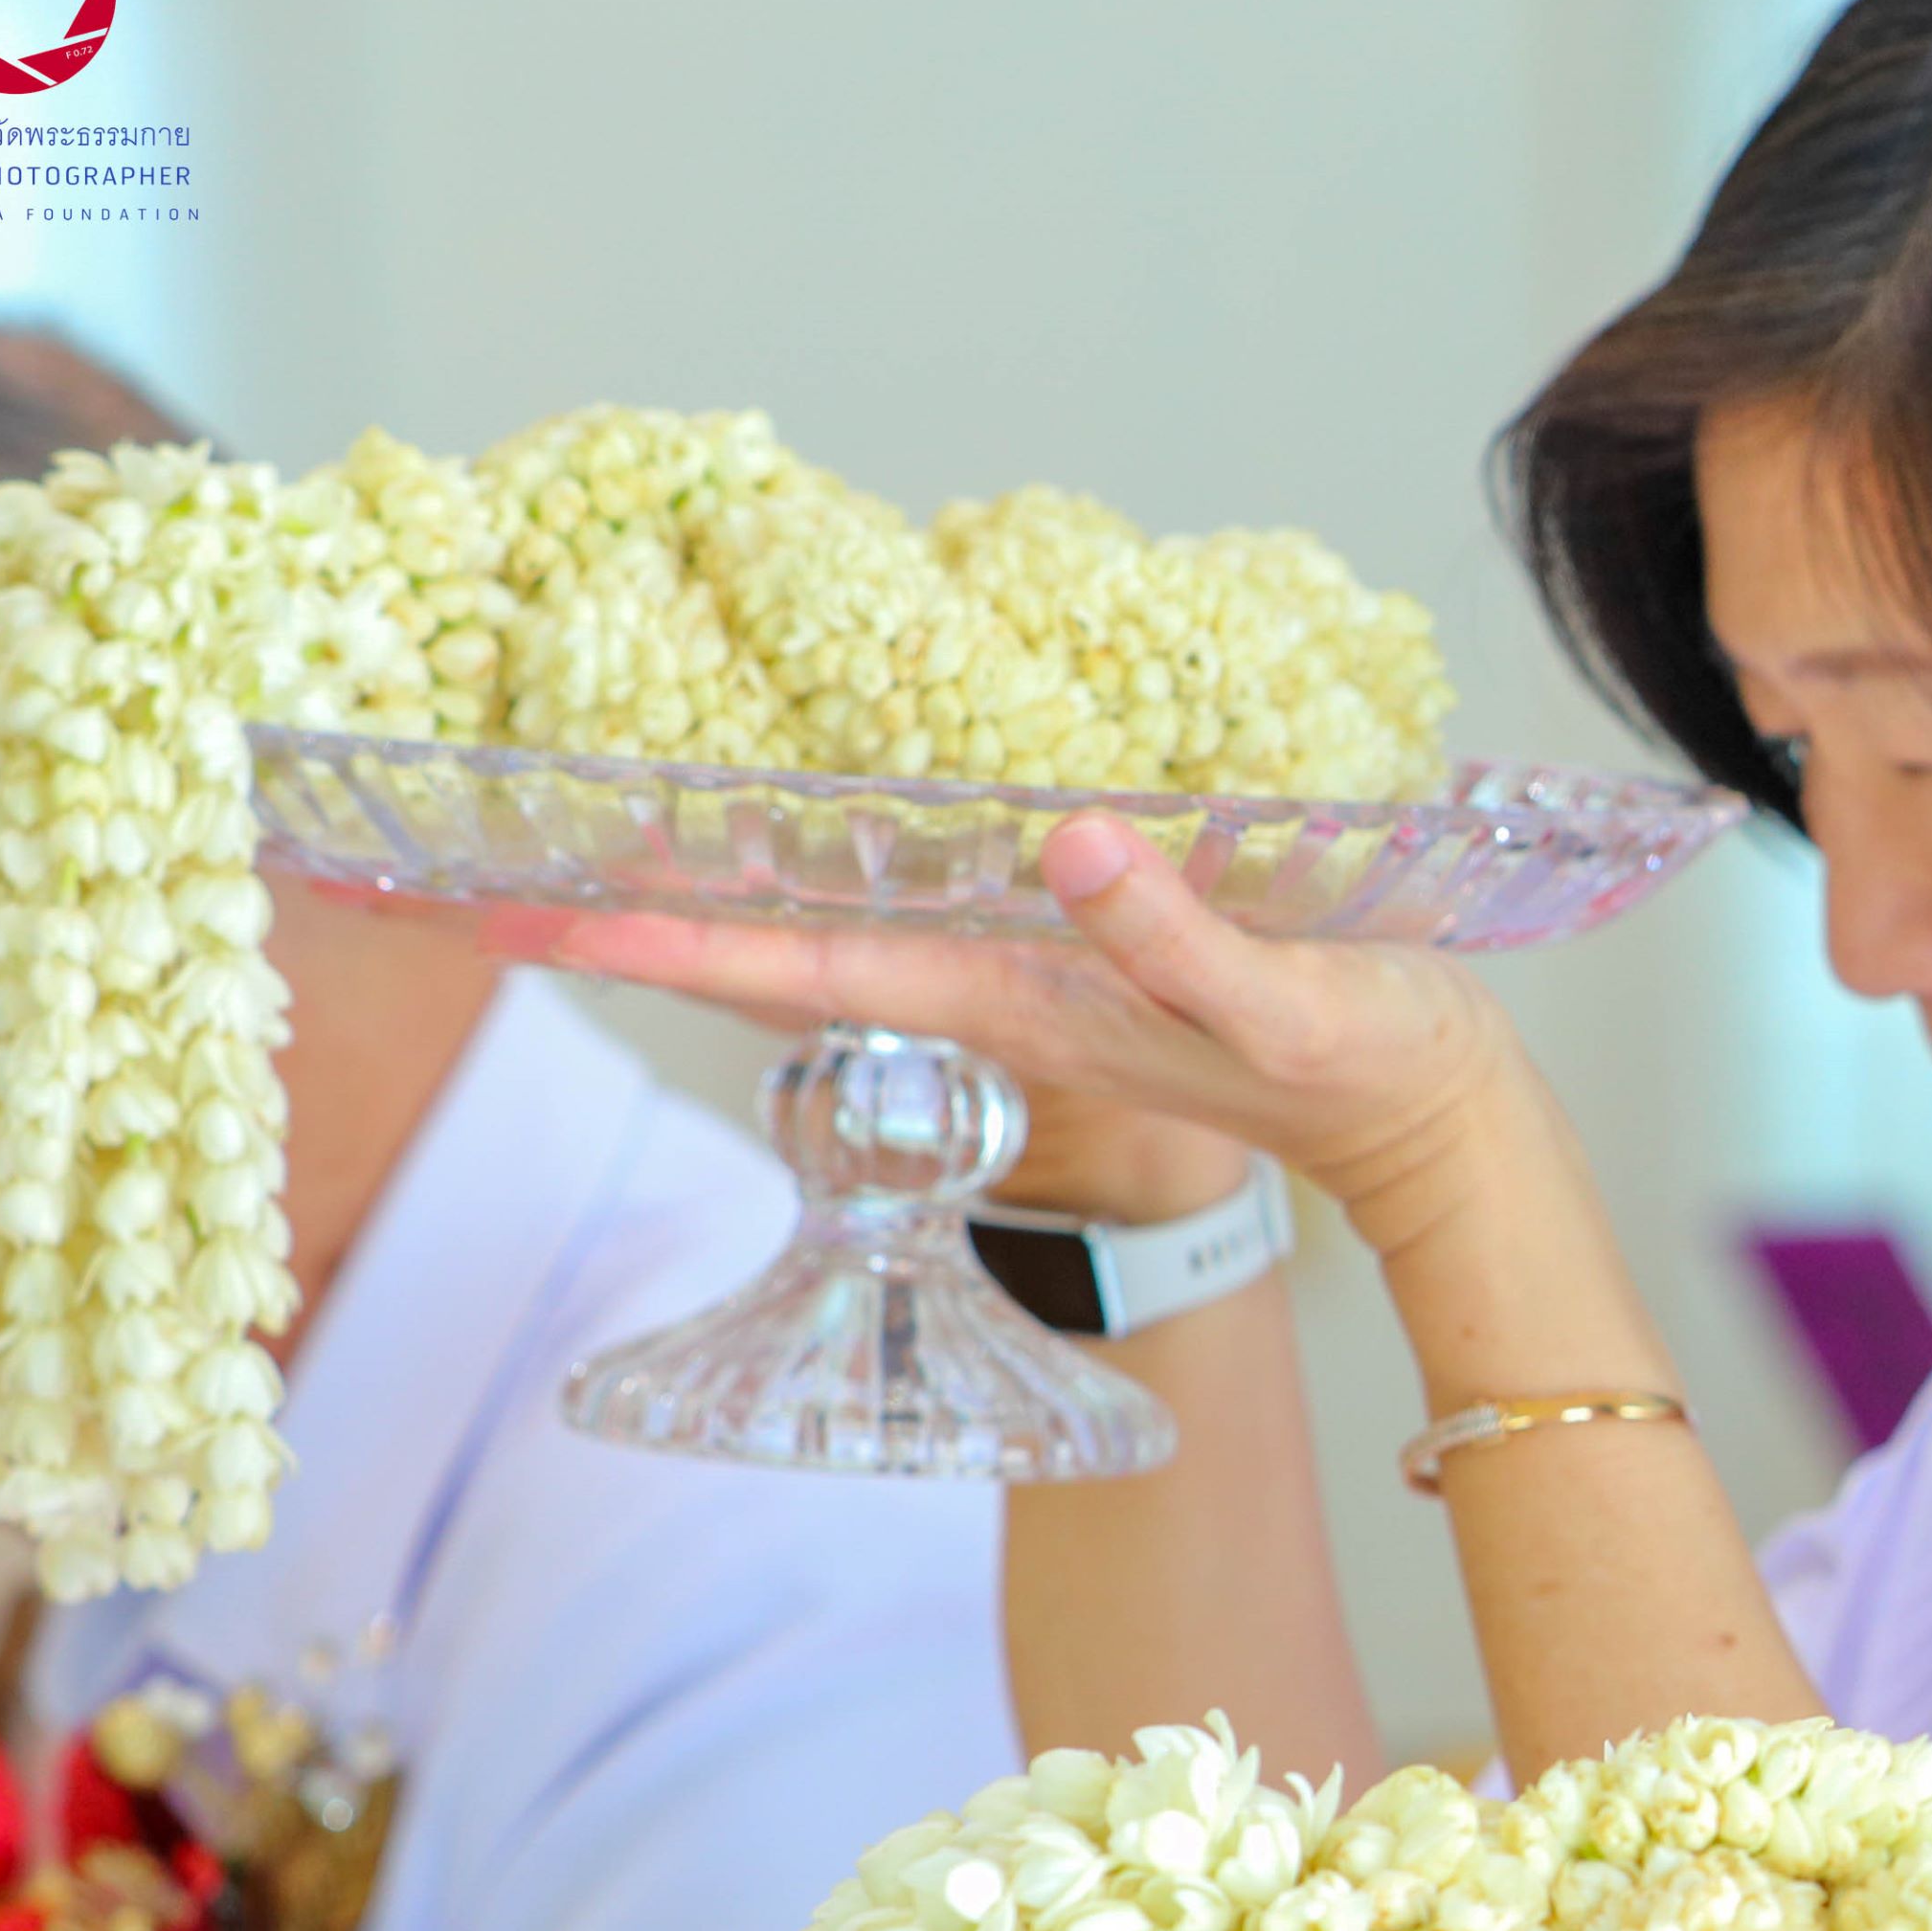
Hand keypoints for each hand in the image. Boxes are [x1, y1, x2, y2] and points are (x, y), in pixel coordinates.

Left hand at [488, 818, 1527, 1249]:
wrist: (1431, 1112)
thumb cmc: (1365, 1061)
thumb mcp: (1285, 1007)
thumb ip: (1180, 938)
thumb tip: (1078, 842)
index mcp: (1021, 999)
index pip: (810, 964)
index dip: (673, 937)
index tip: (538, 913)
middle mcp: (996, 982)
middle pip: (786, 943)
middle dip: (653, 905)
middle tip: (500, 860)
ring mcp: (1030, 967)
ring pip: (839, 922)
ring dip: (725, 881)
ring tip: (602, 823)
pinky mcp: (1078, 940)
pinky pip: (920, 899)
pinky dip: (838, 860)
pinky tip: (801, 818)